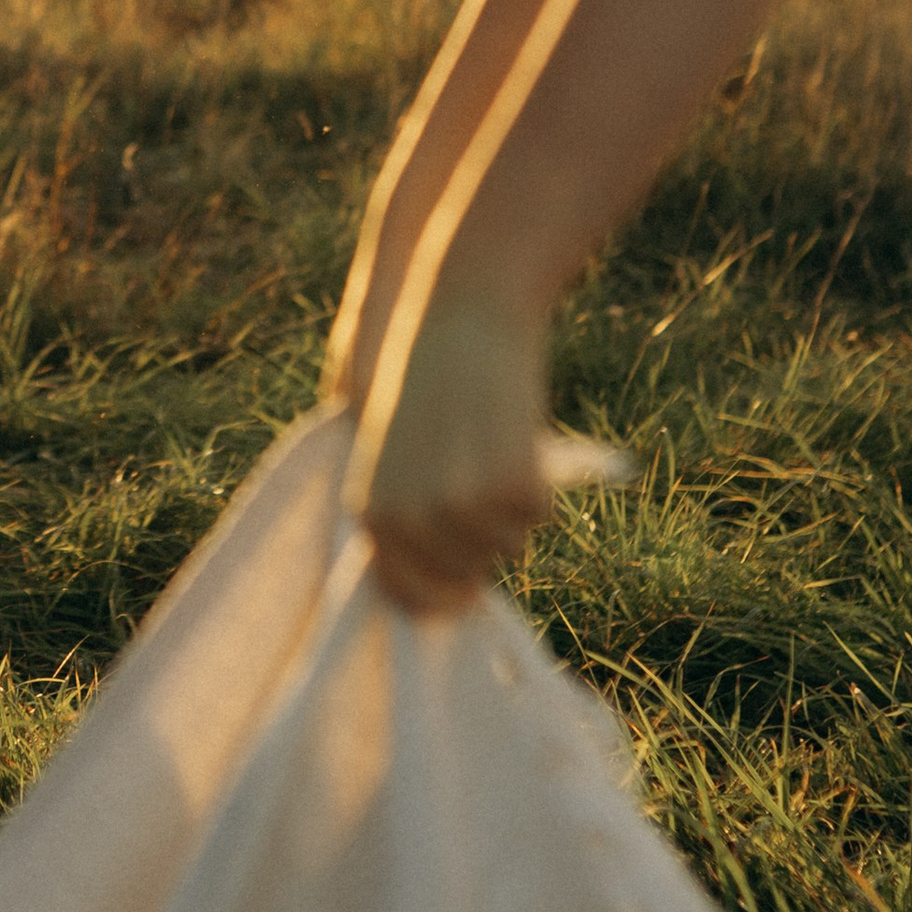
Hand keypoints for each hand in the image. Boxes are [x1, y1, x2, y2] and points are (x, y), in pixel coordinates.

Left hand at [347, 291, 550, 616]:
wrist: (461, 314)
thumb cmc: (431, 383)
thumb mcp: (398, 453)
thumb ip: (411, 514)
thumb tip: (450, 585)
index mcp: (371, 511)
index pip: (406, 593)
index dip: (441, 597)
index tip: (466, 593)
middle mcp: (411, 519)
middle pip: (467, 575)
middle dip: (484, 544)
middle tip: (484, 484)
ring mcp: (461, 507)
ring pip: (509, 548)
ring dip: (512, 511)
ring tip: (494, 449)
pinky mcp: (510, 486)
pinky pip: (540, 515)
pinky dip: (540, 486)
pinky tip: (518, 438)